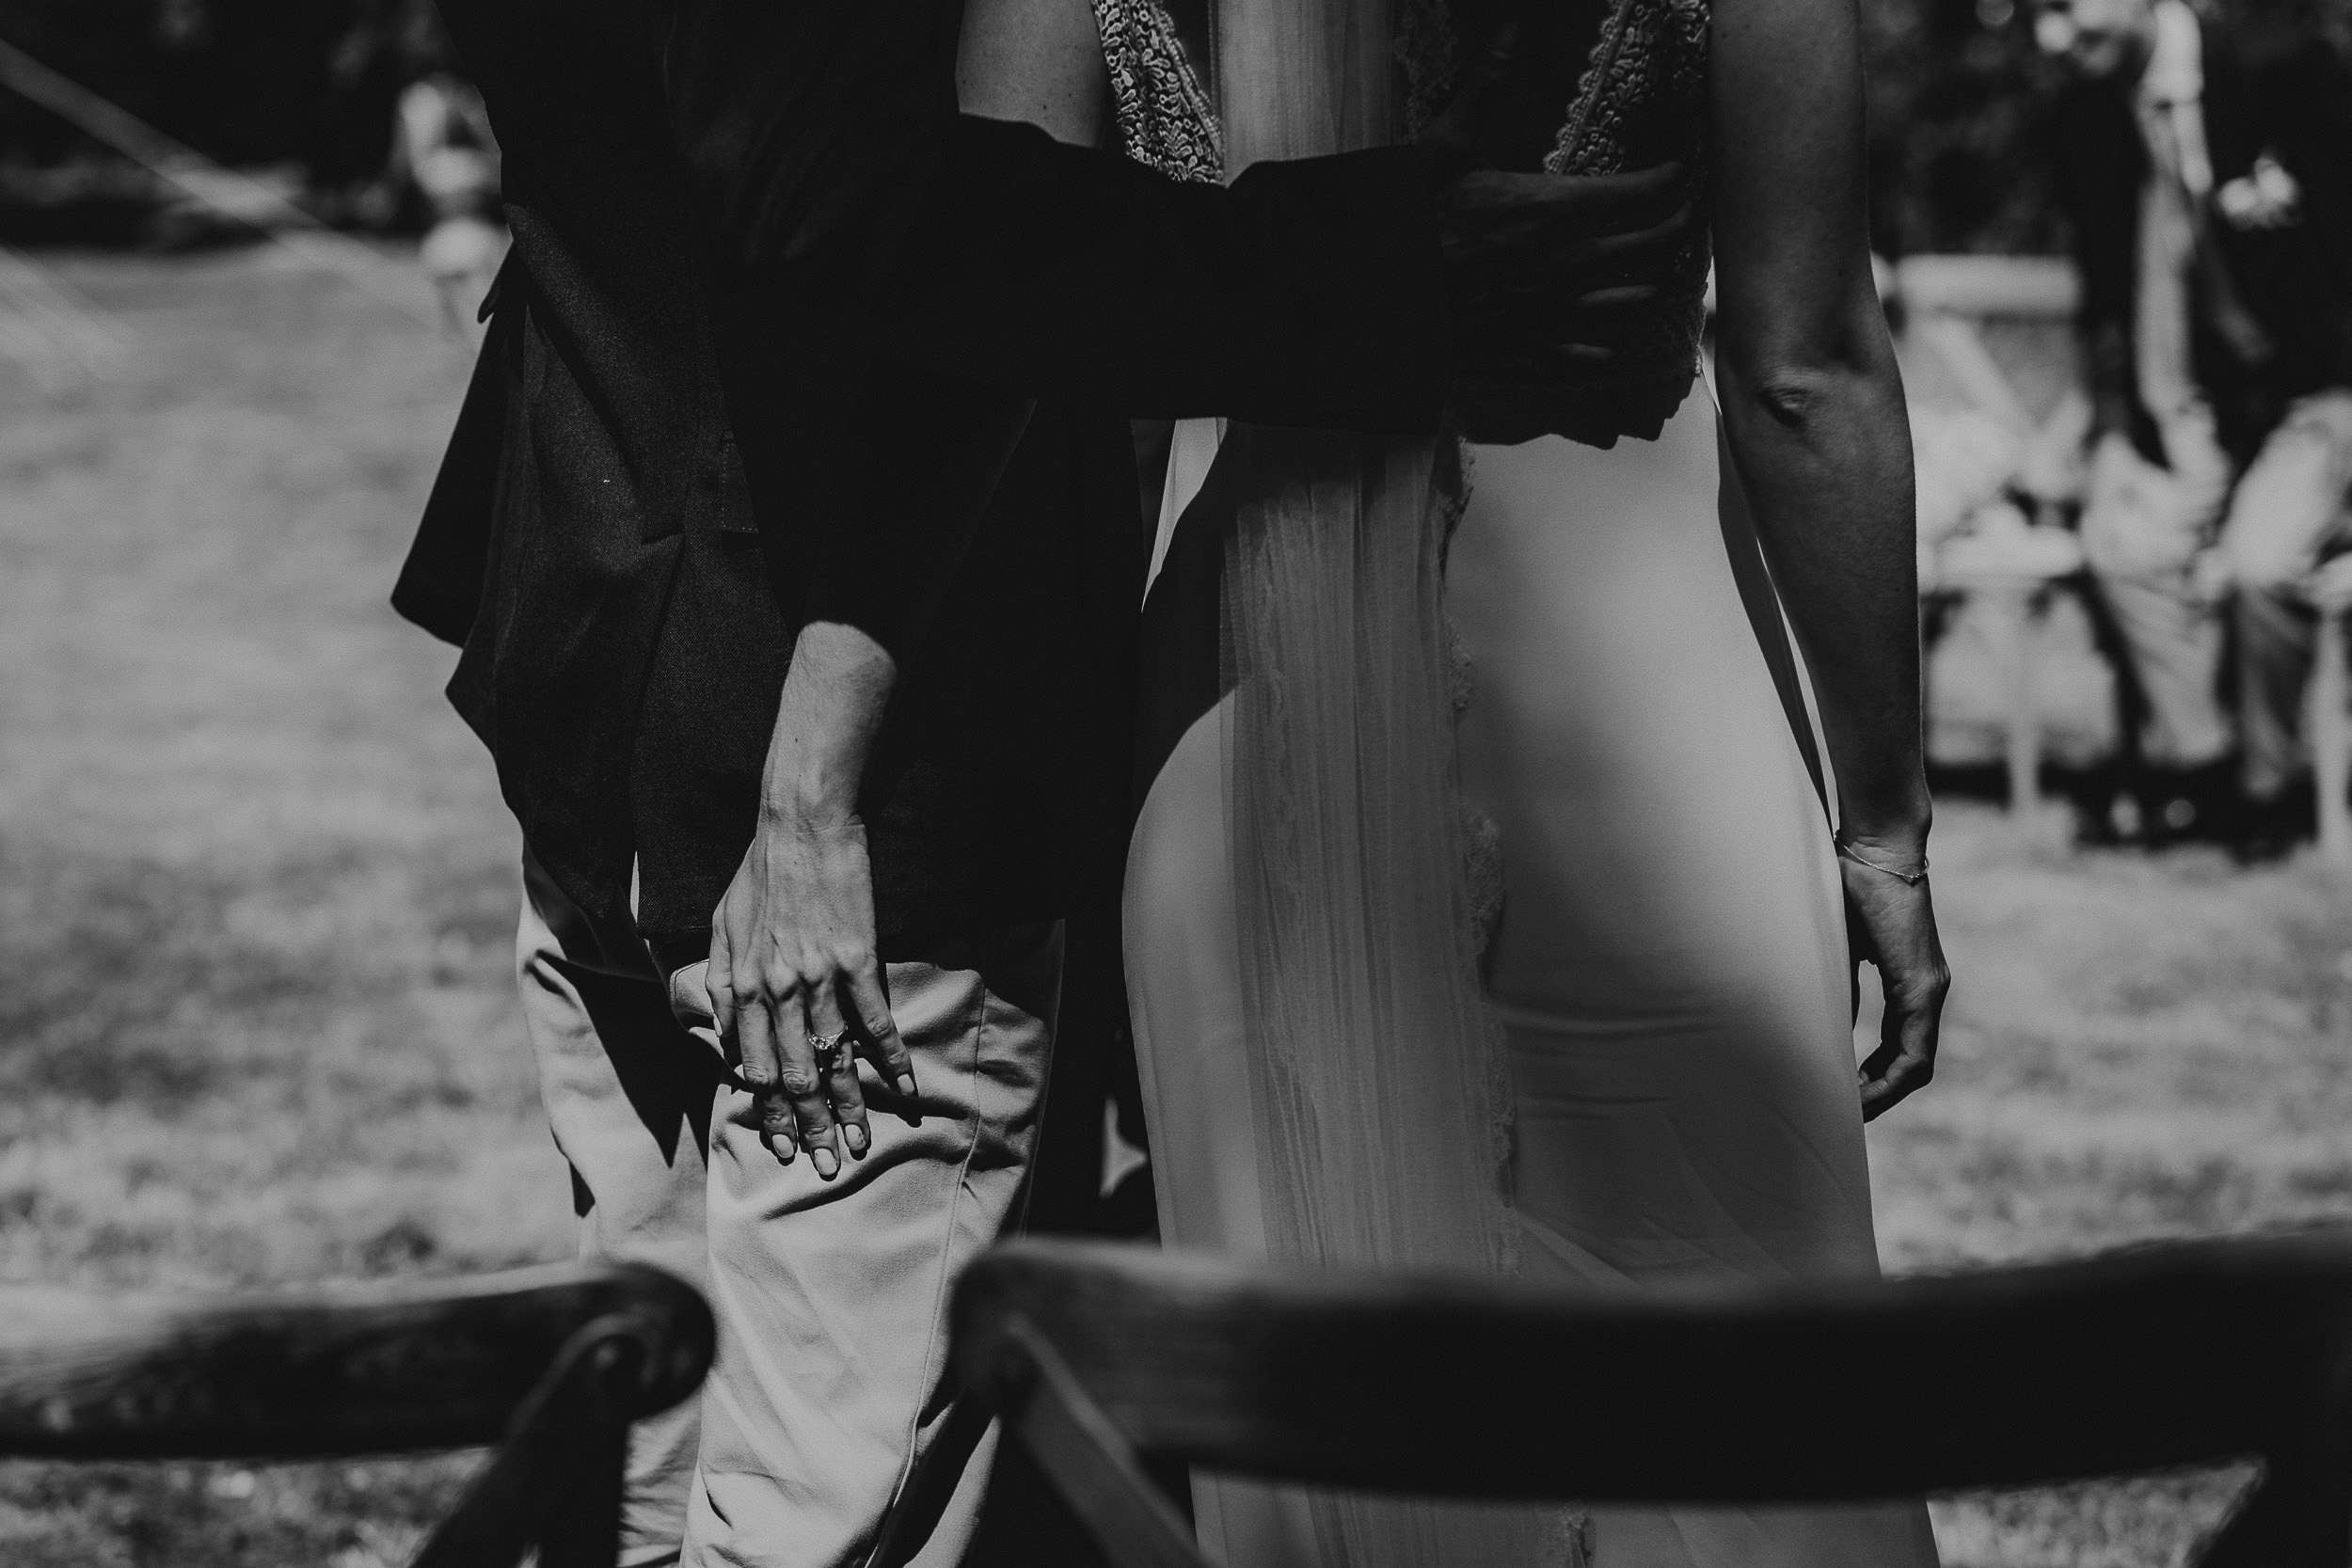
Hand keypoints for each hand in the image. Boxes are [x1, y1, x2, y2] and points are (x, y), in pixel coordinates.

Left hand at [706, 808, 915, 1179]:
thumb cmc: (758, 873)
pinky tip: (904, 1087)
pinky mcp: (859, 961)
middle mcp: (777, 992)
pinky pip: (875, 1021)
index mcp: (742, 987)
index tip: (785, 1145)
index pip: (756, 1068)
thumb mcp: (719, 928)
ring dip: (850, 1106)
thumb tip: (725, 1033)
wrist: (801, 825)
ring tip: (860, 1144)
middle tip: (826, 1166)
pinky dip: (889, 1057)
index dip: (771, 1112)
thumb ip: (719, 984)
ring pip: (833, 1059)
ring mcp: (819, 979)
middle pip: (795, 1076)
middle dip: (811, 1126)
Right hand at [1417, 25, 1691, 393]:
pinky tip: (1610, 340)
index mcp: (1551, 211)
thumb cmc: (1409, 226)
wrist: (1377, 303)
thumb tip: (1511, 32)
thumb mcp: (1442, 149)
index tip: (1679, 171)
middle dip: (1675, 229)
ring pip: (1629, 302)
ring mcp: (1552, 313)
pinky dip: (1606, 345)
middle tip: (1687, 218)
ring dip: (1649, 285)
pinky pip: (1588, 352)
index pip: (1638, 193)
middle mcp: (1566, 264)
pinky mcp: (1530, 350)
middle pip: (1647, 247)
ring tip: (1658, 276)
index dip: (1669, 180)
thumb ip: (1486, 90)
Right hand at [1841, 841, 1949, 1119]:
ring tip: (1850, 1114)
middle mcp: (1926, 990)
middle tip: (1845, 1119)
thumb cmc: (1848, 882)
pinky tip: (1861, 1092)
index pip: (1900, 1047)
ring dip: (1883, 1093)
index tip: (1844, 1096)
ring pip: (1914, 1063)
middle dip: (1877, 1095)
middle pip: (1909, 1064)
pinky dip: (1889, 1077)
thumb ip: (1838, 985)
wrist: (1875, 846)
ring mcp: (1928, 988)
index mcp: (1909, 981)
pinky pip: (1913, 1050)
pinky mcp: (1922, 985)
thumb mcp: (1837, 947)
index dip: (1874, 1078)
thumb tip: (1819, 1025)